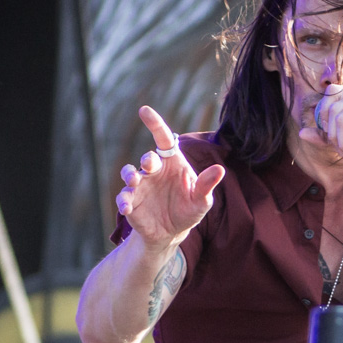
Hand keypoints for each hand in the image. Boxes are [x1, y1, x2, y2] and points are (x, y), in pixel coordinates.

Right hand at [116, 106, 224, 250]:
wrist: (172, 232)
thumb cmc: (189, 209)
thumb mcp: (201, 200)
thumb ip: (207, 185)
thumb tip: (220, 169)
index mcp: (173, 164)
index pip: (164, 139)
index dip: (155, 124)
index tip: (144, 110)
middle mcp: (154, 171)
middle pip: (148, 158)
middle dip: (148, 160)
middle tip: (149, 165)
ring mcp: (140, 185)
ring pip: (129, 173)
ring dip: (129, 174)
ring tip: (134, 181)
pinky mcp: (131, 201)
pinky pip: (123, 197)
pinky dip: (123, 201)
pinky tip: (126, 209)